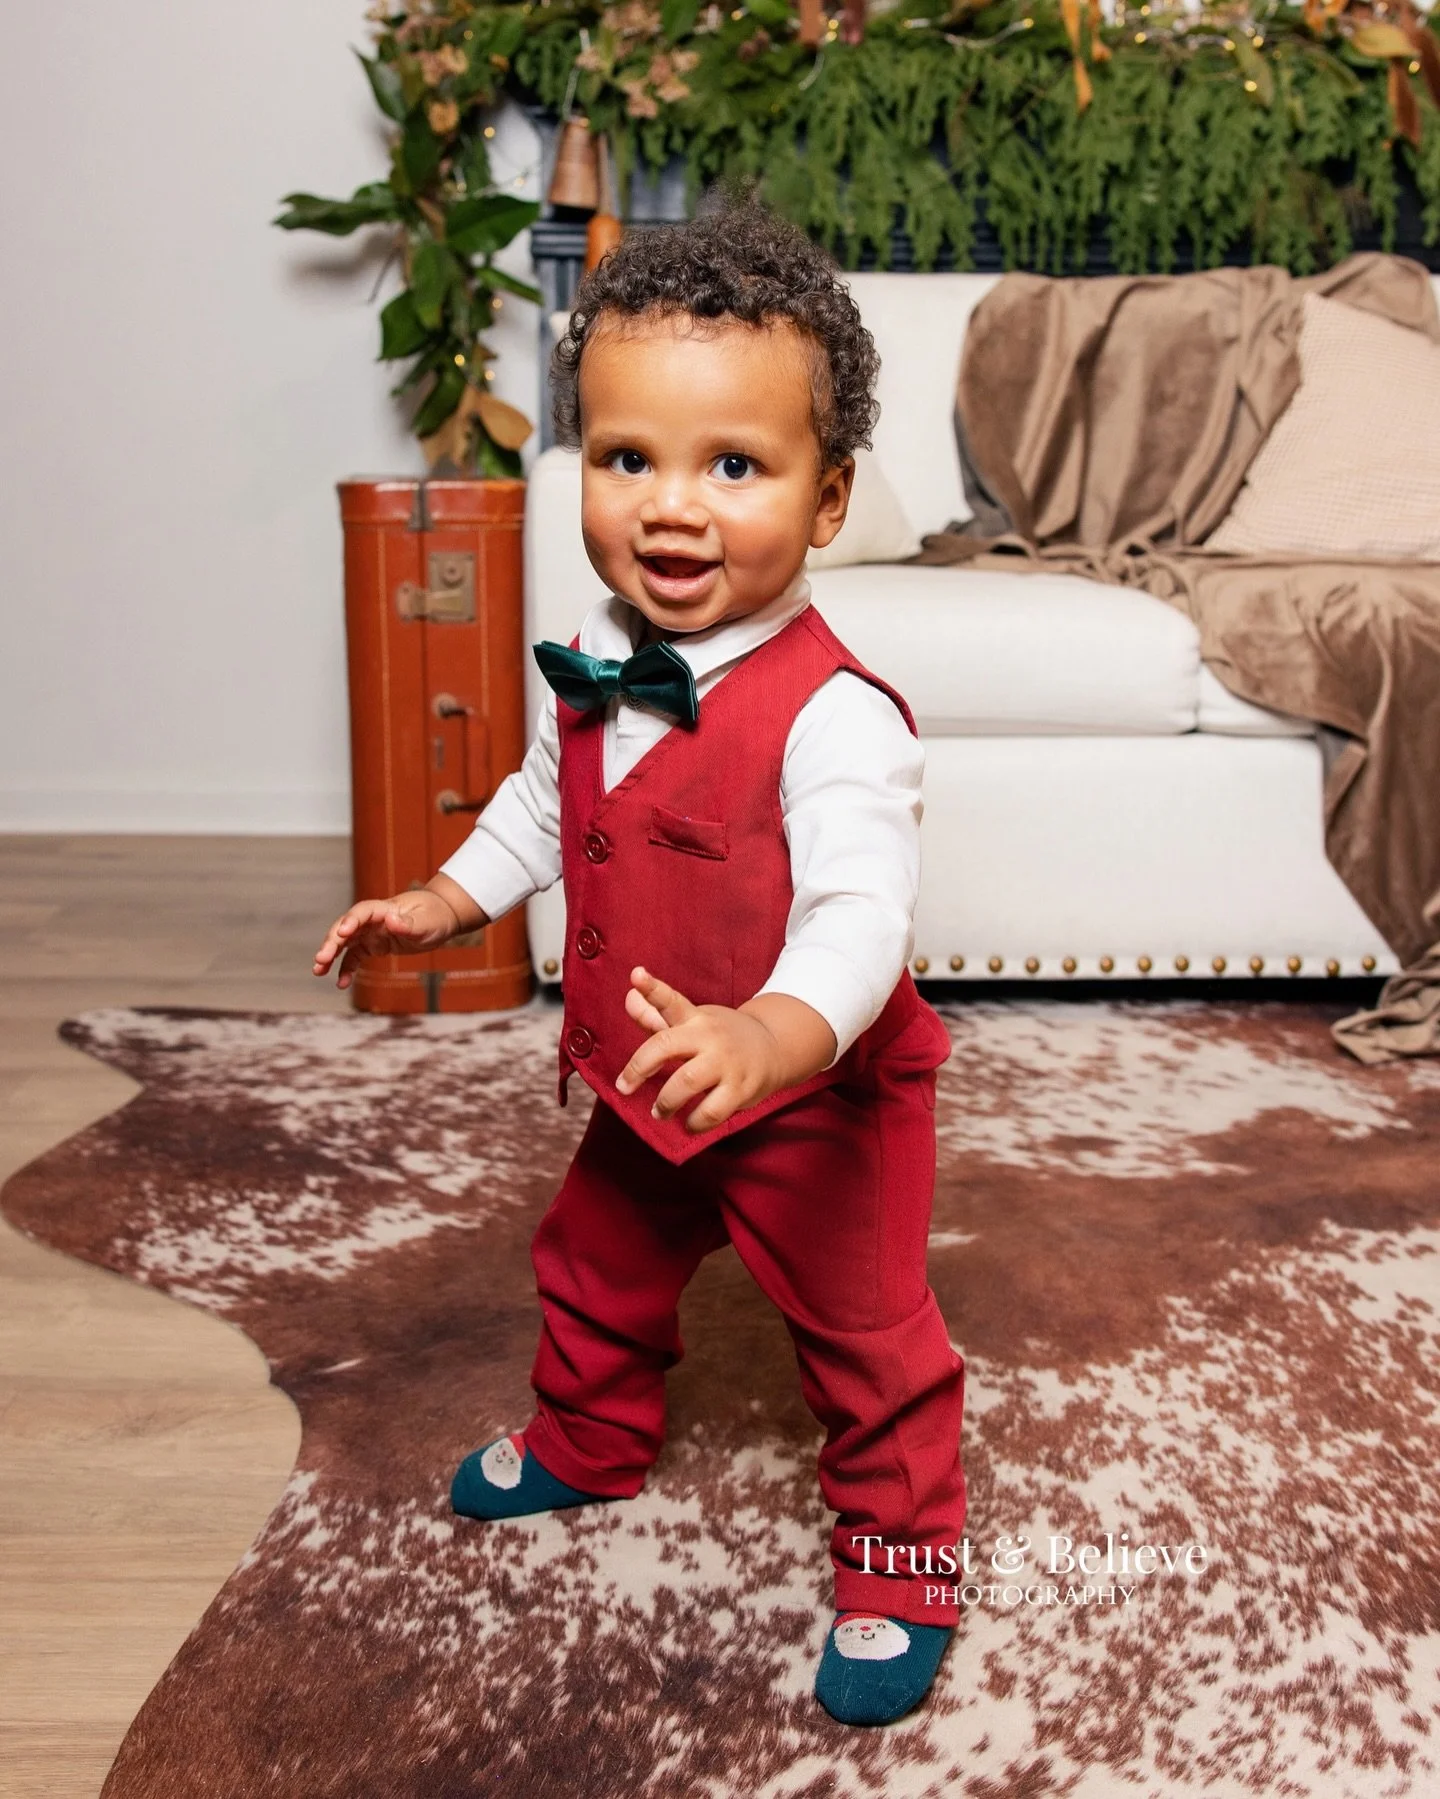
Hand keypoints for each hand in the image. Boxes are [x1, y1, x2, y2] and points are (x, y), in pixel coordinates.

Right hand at [313, 887, 463, 989]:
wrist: (440, 918)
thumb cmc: (435, 916)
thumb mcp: (427, 922)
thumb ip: (409, 923)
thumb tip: (391, 921)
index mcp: (385, 908)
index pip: (362, 911)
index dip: (351, 920)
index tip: (342, 932)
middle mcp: (373, 919)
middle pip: (347, 927)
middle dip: (332, 942)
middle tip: (321, 959)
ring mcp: (371, 932)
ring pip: (345, 942)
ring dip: (331, 955)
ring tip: (318, 971)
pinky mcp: (373, 945)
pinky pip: (355, 957)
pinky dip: (346, 969)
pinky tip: (341, 984)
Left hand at [616, 966, 836, 1134]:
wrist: (775, 1048)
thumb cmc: (721, 1037)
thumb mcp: (693, 1021)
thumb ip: (657, 1014)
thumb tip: (628, 996)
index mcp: (695, 1019)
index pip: (671, 1001)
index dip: (653, 988)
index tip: (636, 975)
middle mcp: (709, 1037)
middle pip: (667, 1045)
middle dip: (639, 1067)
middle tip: (623, 1087)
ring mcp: (726, 1063)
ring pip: (687, 1082)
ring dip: (666, 1102)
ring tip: (659, 1112)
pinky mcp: (741, 1089)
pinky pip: (712, 1111)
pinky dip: (695, 1123)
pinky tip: (688, 1124)